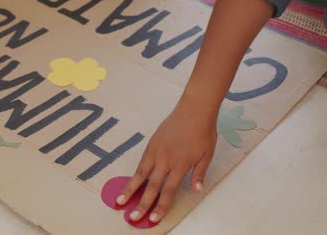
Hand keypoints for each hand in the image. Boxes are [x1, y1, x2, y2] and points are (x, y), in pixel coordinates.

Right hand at [117, 100, 217, 223]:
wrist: (194, 109)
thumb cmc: (203, 132)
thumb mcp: (207, 155)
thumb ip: (199, 173)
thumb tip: (196, 190)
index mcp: (180, 165)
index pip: (168, 191)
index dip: (160, 206)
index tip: (153, 218)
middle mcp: (165, 160)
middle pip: (152, 186)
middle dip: (142, 204)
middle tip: (133, 218)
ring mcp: (156, 151)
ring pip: (140, 174)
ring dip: (130, 189)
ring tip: (120, 202)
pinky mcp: (152, 143)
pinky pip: (141, 162)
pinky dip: (135, 174)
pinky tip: (130, 182)